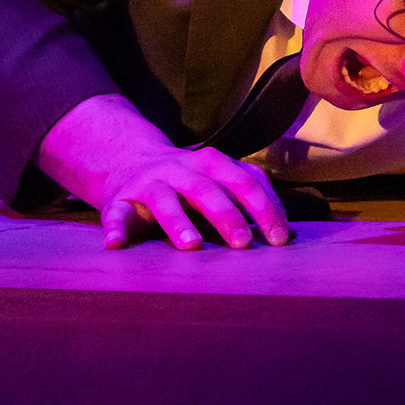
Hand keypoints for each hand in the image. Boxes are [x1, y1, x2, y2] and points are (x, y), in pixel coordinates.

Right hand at [37, 93, 291, 253]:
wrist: (129, 159)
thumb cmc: (188, 180)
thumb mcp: (217, 178)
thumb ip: (248, 195)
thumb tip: (289, 230)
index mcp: (210, 163)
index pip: (243, 181)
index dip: (263, 207)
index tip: (280, 239)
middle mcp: (179, 168)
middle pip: (205, 188)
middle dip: (225, 214)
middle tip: (243, 243)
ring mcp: (148, 183)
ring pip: (163, 198)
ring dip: (176, 220)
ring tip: (190, 244)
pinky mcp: (119, 199)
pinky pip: (116, 213)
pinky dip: (115, 227)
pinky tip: (115, 244)